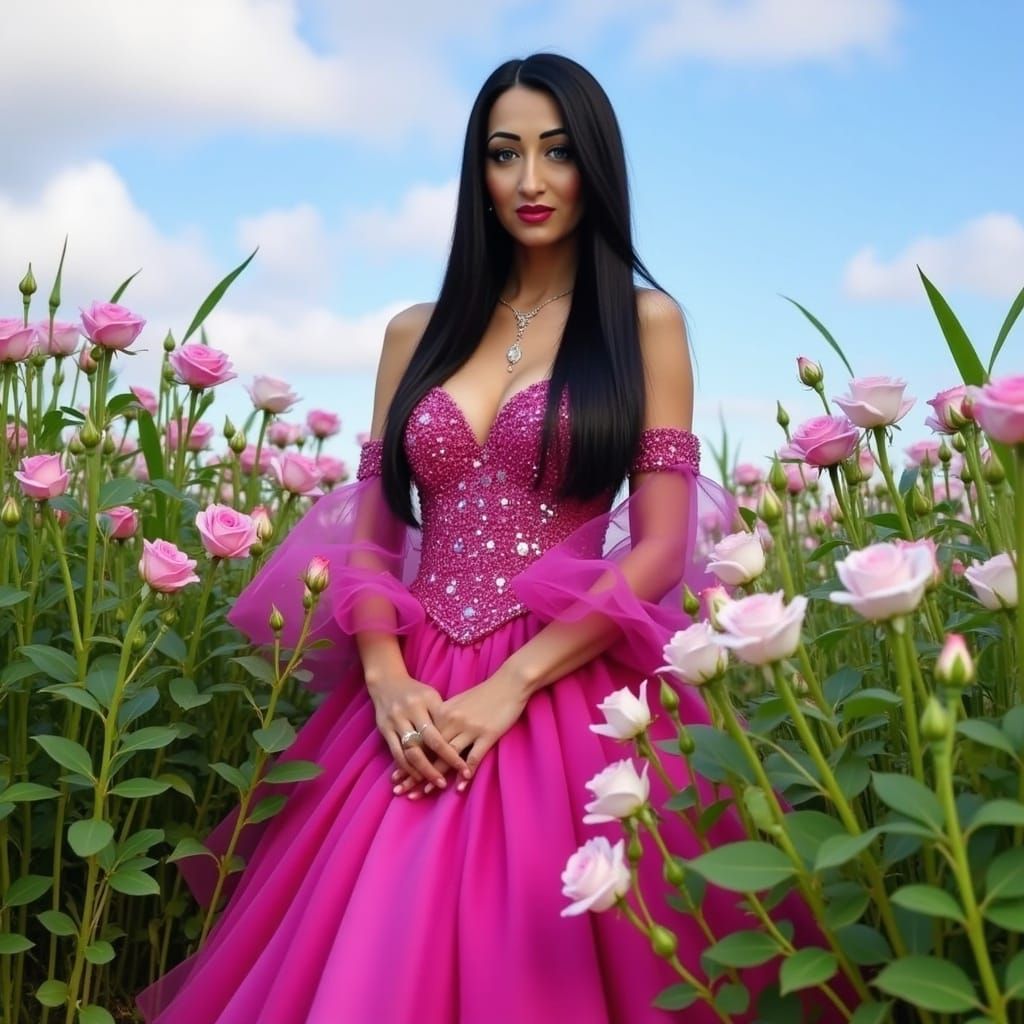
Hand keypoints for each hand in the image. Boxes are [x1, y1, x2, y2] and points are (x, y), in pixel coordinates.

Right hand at [367, 673, 469, 791]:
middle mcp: (410, 711)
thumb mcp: (432, 696)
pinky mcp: (384, 729)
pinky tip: (415, 777)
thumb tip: (460, 742)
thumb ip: (443, 716)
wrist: (386, 681)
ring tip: (430, 784)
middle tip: (444, 783)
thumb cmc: (416, 692)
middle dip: (436, 766)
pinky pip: (396, 752)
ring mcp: (396, 720)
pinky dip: (405, 767)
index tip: (464, 769)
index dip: (452, 753)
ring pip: (409, 751)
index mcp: (426, 701)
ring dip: (420, 770)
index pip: (442, 731)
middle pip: (425, 743)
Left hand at [393, 671, 528, 796]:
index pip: (421, 741)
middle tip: (403, 790)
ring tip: (425, 791)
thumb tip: (430, 733)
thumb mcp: (458, 702)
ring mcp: (469, 728)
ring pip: (448, 757)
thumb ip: (443, 717)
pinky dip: (465, 773)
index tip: (396, 776)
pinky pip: (473, 758)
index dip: (408, 760)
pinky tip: (460, 786)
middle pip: (430, 751)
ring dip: (436, 776)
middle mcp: (452, 721)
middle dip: (415, 773)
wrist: (509, 682)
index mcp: (442, 712)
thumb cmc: (484, 693)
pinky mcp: (487, 734)